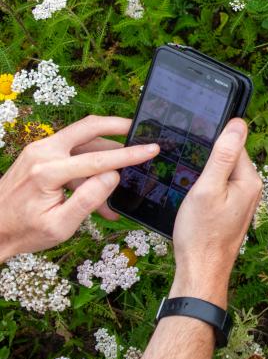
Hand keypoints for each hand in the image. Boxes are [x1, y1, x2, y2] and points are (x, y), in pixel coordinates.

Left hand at [0, 116, 159, 261]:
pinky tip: (104, 186)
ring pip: (82, 139)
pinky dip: (91, 163)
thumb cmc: (25, 232)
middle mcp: (42, 153)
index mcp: (48, 171)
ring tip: (128, 167)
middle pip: (88, 128)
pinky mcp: (39, 155)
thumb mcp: (60, 226)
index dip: (129, 154)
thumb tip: (113, 176)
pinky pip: (72, 152)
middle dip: (118, 125)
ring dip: (107, 149)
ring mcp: (39, 151)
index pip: (98, 158)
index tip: (152, 148)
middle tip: (141, 129)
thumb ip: (88, 199)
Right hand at [170, 119, 262, 306]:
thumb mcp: (208, 189)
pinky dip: (205, 190)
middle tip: (191, 178)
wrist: (200, 270)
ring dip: (205, 177)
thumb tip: (238, 124)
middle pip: (228, 159)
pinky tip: (194, 201)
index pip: (234, 145)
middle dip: (208, 162)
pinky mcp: (230, 210)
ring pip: (221, 175)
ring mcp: (241, 201)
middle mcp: (251, 189)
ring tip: (191, 192)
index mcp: (249, 180)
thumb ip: (223, 156)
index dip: (212, 145)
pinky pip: (218, 189)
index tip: (195, 153)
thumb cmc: (201, 233)